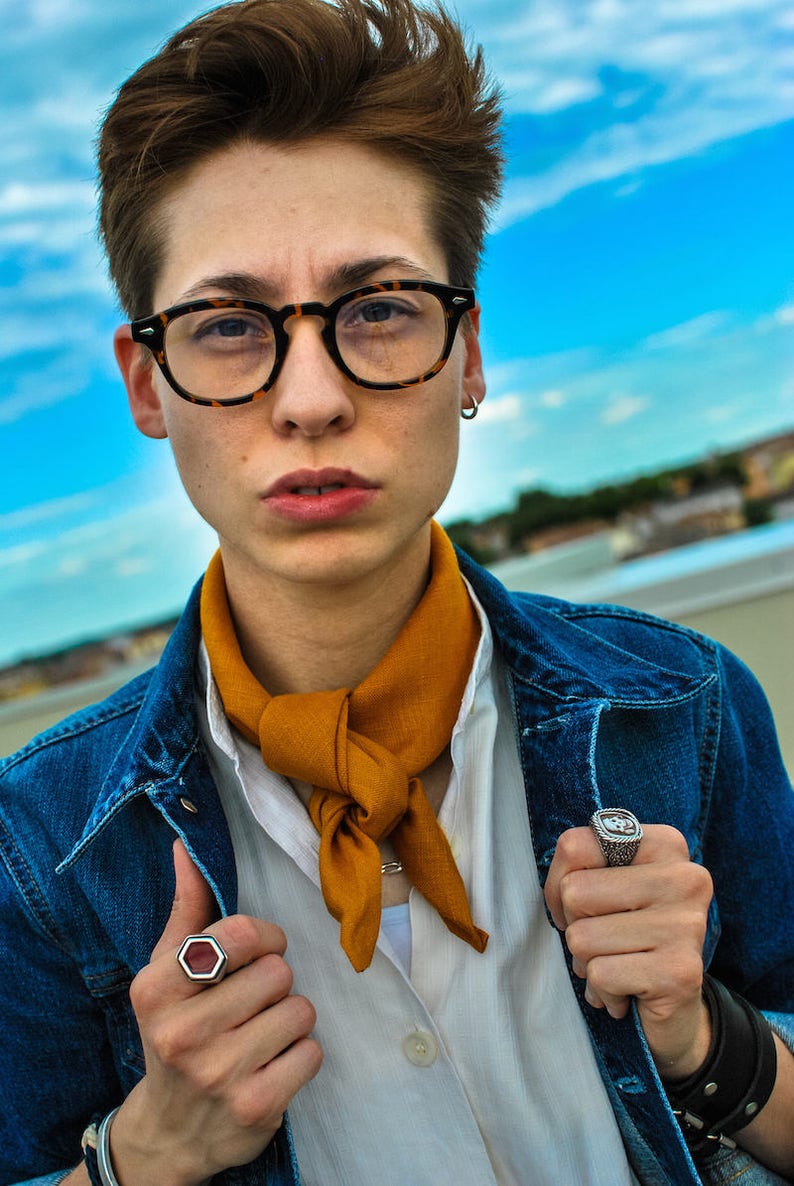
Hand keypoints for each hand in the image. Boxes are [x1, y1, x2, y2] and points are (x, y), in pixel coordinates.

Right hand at [111, 840, 322, 1185]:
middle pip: (278, 972)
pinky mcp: (255, 1106)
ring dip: (290, 1019)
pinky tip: (271, 1066)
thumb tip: (187, 848)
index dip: (265, 938)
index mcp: (157, 989)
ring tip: (260, 1036)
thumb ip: (187, 910)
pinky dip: (301, 1056)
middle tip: (251, 1006)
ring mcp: (219, 1073)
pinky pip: (312, 1052)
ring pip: (300, 1010)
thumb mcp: (167, 973)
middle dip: (275, 984)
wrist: (170, 1130)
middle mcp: (182, 1032)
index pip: (242, 934)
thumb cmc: (176, 1032)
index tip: (258, 952)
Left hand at [544, 823, 713, 1076]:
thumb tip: (562, 888)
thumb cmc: (630, 937)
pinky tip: (627, 993)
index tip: (580, 906)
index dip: (558, 883)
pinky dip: (602, 991)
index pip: (575, 846)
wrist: (676, 1006)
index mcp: (666, 846)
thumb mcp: (609, 889)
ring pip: (582, 937)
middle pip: (574, 892)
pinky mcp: (680, 972)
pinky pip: (601, 975)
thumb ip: (583, 869)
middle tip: (605, 943)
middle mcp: (684, 878)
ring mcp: (686, 925)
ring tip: (617, 967)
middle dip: (574, 926)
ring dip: (587, 963)